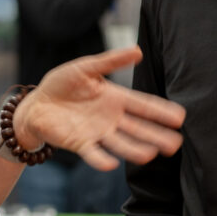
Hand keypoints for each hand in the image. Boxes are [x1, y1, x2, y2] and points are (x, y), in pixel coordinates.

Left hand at [16, 47, 184, 169]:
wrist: (36, 103)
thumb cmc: (62, 84)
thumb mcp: (86, 67)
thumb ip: (111, 61)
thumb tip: (138, 51)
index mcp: (115, 99)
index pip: (143, 105)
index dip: (161, 111)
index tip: (180, 116)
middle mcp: (111, 118)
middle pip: (138, 128)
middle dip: (157, 135)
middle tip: (176, 143)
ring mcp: (97, 133)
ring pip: (120, 143)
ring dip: (135, 149)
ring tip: (151, 154)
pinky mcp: (79, 143)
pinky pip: (92, 153)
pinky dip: (101, 159)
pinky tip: (111, 164)